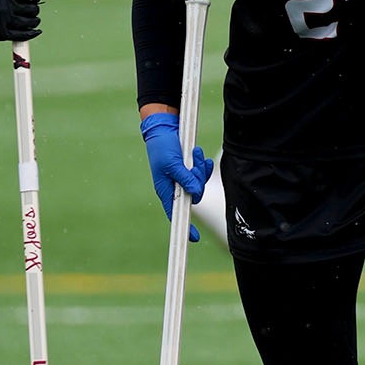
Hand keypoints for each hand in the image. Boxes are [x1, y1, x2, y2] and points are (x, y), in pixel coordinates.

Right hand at [0, 0, 40, 41]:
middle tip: (31, 12)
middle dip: (33, 11)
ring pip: (30, 23)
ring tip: (32, 22)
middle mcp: (7, 6)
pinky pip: (22, 36)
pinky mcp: (0, 34)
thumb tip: (19, 0)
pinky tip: (35, 32)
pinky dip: (31, 34)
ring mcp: (5, 21)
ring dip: (33, 23)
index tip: (34, 0)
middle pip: (32, 10)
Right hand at [141, 112, 214, 242]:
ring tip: (194, 154)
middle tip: (193, 163)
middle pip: (195, 194)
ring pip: (199, 182)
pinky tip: (198, 154)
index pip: (175, 212)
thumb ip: (185, 178)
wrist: (164, 126)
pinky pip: (202, 171)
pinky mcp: (189, 167)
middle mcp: (175, 185)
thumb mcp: (172, 163)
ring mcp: (183, 176)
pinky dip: (202, 163)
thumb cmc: (162, 146)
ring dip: (200, 168)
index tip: (193, 238)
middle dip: (198, 179)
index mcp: (166, 189)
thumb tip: (196, 194)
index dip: (184, 225)